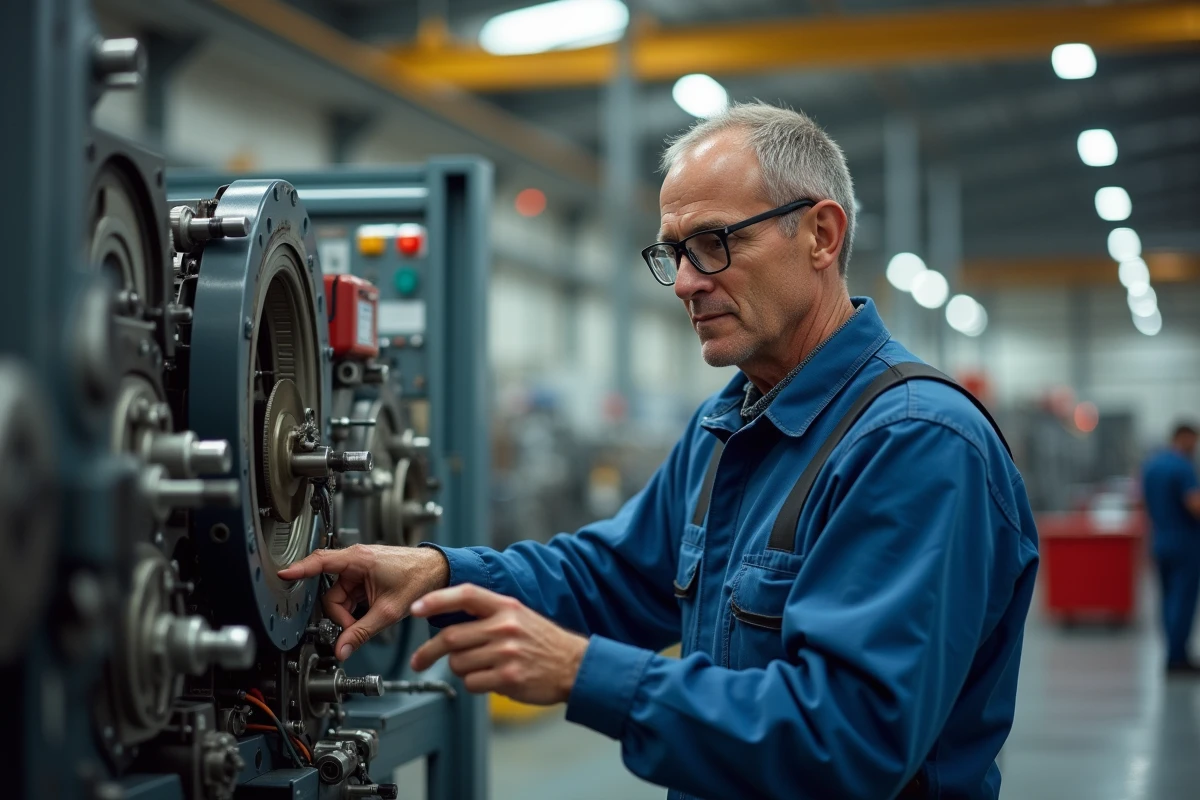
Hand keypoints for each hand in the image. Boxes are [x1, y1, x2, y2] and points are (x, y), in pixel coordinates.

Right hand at [278, 544, 448, 659]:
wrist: (438, 570)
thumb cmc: (418, 578)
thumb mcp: (388, 611)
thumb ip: (362, 632)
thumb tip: (342, 649)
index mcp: (358, 560)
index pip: (320, 562)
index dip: (299, 570)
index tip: (283, 574)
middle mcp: (356, 561)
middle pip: (331, 595)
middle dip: (341, 615)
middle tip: (357, 627)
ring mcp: (360, 569)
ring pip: (340, 598)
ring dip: (350, 613)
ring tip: (370, 618)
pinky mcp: (364, 576)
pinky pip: (350, 596)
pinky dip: (357, 608)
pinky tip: (371, 612)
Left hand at [409, 585, 588, 705]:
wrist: (574, 665)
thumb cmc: (542, 641)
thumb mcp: (518, 615)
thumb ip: (487, 614)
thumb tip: (447, 620)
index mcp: (506, 607)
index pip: (466, 595)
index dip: (437, 600)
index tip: (415, 609)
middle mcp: (505, 627)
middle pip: (451, 637)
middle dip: (429, 651)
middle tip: (419, 660)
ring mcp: (507, 653)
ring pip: (458, 663)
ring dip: (459, 669)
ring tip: (478, 667)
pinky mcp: (508, 678)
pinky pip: (471, 683)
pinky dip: (473, 683)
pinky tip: (490, 679)